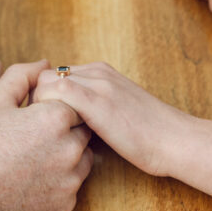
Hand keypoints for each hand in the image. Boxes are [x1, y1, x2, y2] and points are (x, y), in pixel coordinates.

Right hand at [0, 61, 93, 210]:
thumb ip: (22, 77)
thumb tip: (45, 64)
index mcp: (55, 118)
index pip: (74, 102)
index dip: (54, 107)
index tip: (34, 117)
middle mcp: (70, 148)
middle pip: (82, 130)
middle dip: (64, 130)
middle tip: (32, 138)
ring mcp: (69, 179)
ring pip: (82, 158)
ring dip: (66, 155)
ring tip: (32, 158)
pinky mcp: (65, 205)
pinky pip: (72, 186)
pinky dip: (59, 182)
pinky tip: (32, 180)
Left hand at [33, 62, 190, 176]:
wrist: (174, 139)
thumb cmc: (148, 136)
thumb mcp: (116, 113)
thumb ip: (94, 109)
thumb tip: (68, 122)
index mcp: (101, 72)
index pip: (55, 75)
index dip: (45, 99)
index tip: (44, 124)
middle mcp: (96, 71)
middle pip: (45, 76)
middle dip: (37, 102)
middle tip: (40, 131)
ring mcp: (96, 83)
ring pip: (45, 82)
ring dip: (39, 108)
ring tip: (46, 135)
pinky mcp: (96, 100)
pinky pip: (55, 93)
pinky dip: (47, 113)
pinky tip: (55, 136)